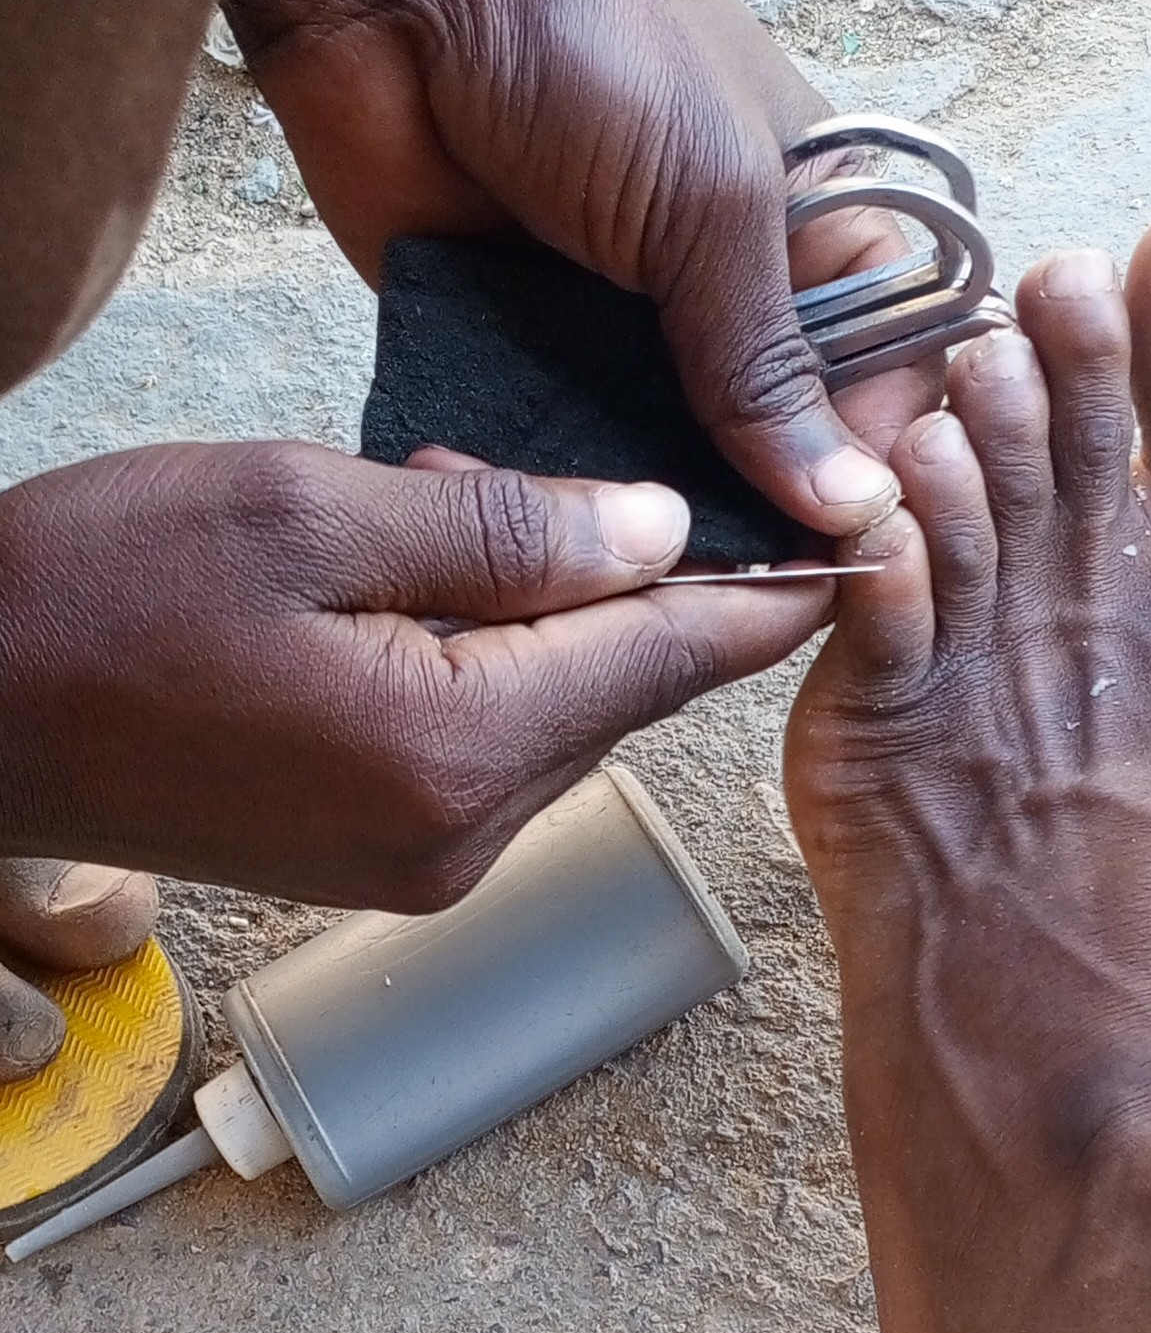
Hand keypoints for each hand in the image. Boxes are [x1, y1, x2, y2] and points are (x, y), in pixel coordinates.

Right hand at [0, 444, 824, 908]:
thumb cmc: (104, 593)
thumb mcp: (313, 513)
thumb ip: (505, 529)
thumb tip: (658, 532)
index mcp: (456, 750)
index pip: (667, 660)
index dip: (768, 594)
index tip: (864, 548)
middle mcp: (460, 836)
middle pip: (618, 691)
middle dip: (612, 574)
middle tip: (516, 470)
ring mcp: (417, 862)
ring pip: (554, 715)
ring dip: (537, 612)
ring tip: (428, 511)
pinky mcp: (375, 858)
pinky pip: (486, 745)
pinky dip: (485, 662)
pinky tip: (407, 585)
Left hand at [216, 0, 935, 529]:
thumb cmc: (587, 35)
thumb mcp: (713, 201)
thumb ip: (769, 364)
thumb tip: (855, 508)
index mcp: (809, 222)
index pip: (880, 375)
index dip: (874, 461)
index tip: (855, 550)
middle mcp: (718, 284)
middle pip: (767, 440)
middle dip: (757, 511)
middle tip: (738, 585)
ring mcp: (613, 322)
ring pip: (655, 461)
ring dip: (647, 514)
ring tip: (638, 578)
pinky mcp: (509, 346)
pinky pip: (545, 450)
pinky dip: (546, 490)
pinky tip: (544, 538)